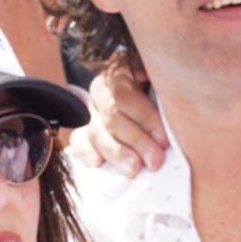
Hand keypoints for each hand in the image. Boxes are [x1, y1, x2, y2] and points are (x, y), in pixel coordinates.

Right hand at [67, 53, 166, 174]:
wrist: (155, 108)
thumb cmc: (162, 95)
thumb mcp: (162, 82)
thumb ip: (156, 79)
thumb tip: (143, 76)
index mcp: (120, 72)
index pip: (125, 94)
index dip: (144, 117)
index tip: (163, 139)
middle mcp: (101, 91)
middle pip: (112, 116)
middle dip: (136, 140)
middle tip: (155, 160)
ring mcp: (90, 114)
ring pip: (96, 132)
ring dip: (116, 152)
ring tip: (134, 169)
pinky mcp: (82, 135)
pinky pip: (77, 143)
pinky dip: (86, 153)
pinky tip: (98, 163)